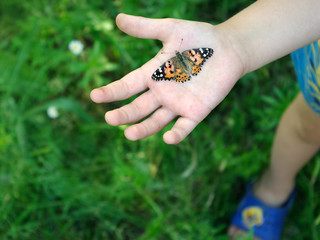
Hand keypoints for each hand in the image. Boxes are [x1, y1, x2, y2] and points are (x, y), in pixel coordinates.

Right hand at [90, 13, 244, 143]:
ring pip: (157, 120)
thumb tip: (117, 18)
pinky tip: (167, 138)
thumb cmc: (199, 37)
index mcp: (153, 74)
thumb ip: (145, 28)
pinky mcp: (197, 111)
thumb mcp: (170, 30)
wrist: (229, 47)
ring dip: (144, 128)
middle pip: (139, 107)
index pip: (127, 85)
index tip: (94, 96)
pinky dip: (176, 134)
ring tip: (129, 134)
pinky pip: (184, 126)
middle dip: (125, 114)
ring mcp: (178, 104)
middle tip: (109, 119)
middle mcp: (162, 92)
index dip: (112, 91)